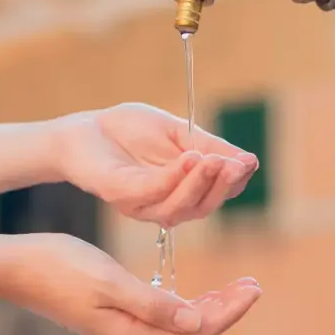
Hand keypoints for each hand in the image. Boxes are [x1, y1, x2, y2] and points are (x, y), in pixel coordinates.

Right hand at [0, 233, 261, 334]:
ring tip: (234, 289)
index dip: (229, 311)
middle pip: (191, 333)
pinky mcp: (111, 319)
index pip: (196, 330)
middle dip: (226, 311)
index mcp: (130, 332)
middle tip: (253, 285)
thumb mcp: (109, 280)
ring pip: (177, 328)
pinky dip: (184, 308)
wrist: (15, 267)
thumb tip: (197, 321)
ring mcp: (118, 331)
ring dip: (208, 309)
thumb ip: (153, 304)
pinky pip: (160, 321)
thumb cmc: (59, 266)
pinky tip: (193, 295)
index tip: (254, 287)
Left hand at [57, 103, 259, 225]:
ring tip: (214, 160)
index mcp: (182, 191)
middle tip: (236, 165)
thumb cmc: (130, 130)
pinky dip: (174, 178)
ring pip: (179, 207)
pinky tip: (189, 158)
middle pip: (202, 207)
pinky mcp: (120, 194)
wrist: (85, 127)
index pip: (216, 194)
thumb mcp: (179, 133)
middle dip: (222, 186)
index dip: (234, 180)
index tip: (248, 161)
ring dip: (200, 183)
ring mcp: (142, 204)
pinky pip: (152, 192)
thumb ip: (209, 147)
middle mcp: (164, 204)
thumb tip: (249, 161)